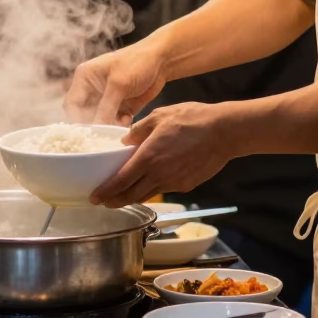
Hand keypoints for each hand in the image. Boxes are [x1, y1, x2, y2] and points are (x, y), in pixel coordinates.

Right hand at [65, 42, 167, 125]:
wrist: (162, 60)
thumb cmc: (137, 62)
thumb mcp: (119, 84)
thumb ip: (106, 107)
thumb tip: (95, 128)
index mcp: (85, 77)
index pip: (72, 103)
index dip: (77, 119)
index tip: (88, 131)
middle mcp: (92, 88)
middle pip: (85, 114)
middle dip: (95, 124)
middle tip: (104, 132)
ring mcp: (107, 98)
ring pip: (100, 120)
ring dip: (109, 125)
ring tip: (120, 122)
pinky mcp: (120, 106)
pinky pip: (114, 121)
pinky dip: (119, 124)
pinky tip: (128, 120)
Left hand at [92, 102, 236, 206]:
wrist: (223, 132)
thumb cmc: (192, 119)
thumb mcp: (160, 116)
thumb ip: (138, 130)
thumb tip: (125, 141)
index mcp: (148, 157)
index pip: (120, 181)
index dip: (105, 192)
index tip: (94, 198)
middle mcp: (158, 174)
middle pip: (131, 195)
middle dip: (115, 201)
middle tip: (104, 202)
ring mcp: (173, 183)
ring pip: (147, 196)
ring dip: (132, 198)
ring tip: (123, 196)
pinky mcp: (186, 186)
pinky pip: (164, 190)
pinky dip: (152, 190)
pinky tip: (150, 183)